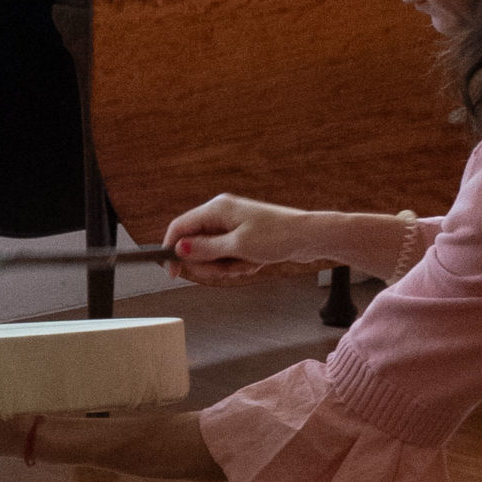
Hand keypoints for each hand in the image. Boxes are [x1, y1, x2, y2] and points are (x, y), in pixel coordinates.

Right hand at [162, 194, 321, 284]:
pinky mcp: (243, 238)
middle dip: (208, 263)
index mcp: (216, 209)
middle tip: (226, 268)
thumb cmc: (278, 236)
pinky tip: (255, 263)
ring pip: (212, 255)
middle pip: (195, 245)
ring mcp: (232, 227)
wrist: (309, 238)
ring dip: (226, 266)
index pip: (180, 227)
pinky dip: (239, 265)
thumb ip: (206, 249)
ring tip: (247, 263)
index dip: (172, 250)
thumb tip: (179, 249)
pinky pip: (228, 257)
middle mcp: (221, 215)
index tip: (173, 273)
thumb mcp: (237, 246)